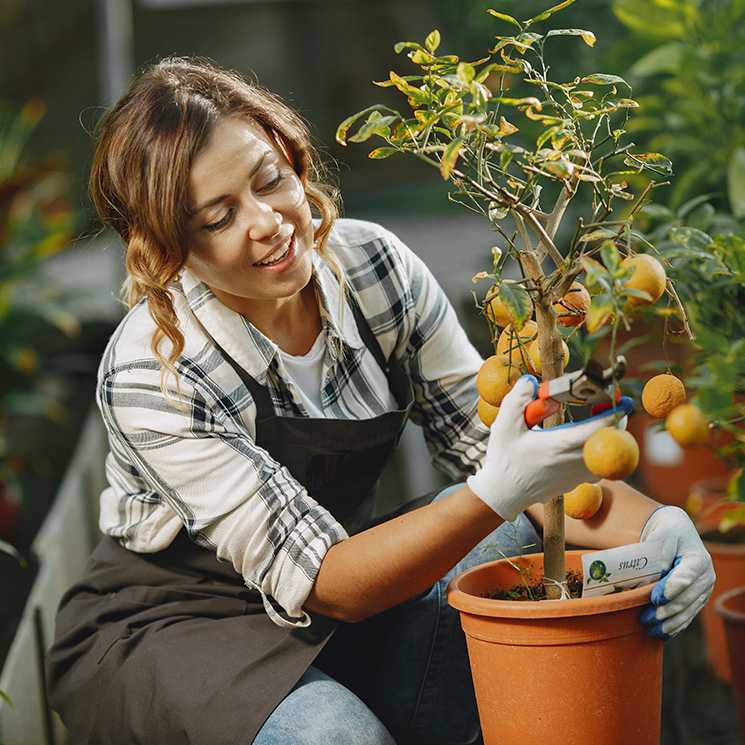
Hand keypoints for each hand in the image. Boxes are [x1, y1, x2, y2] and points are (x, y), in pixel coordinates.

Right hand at [467, 375, 632, 521]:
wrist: (504, 493)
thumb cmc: (505, 460)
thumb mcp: (504, 426)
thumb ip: (518, 399)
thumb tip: (531, 381)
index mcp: (561, 445)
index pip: (600, 428)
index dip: (614, 412)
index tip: (620, 398)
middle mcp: (575, 462)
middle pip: (611, 440)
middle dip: (614, 419)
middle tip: (609, 403)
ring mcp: (579, 475)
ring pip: (607, 452)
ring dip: (607, 435)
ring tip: (599, 418)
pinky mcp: (577, 482)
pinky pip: (599, 463)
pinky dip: (599, 449)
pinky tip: (585, 439)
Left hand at [639, 505, 714, 639]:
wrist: (677, 532)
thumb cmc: (667, 533)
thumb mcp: (662, 536)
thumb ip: (660, 553)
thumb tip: (656, 575)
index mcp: (698, 559)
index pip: (686, 577)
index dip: (671, 590)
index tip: (655, 599)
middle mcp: (706, 577)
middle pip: (686, 599)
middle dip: (665, 611)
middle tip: (645, 618)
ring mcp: (703, 590)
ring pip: (688, 611)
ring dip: (669, 622)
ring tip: (649, 628)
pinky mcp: (698, 598)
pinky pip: (688, 615)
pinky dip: (675, 625)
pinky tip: (661, 633)